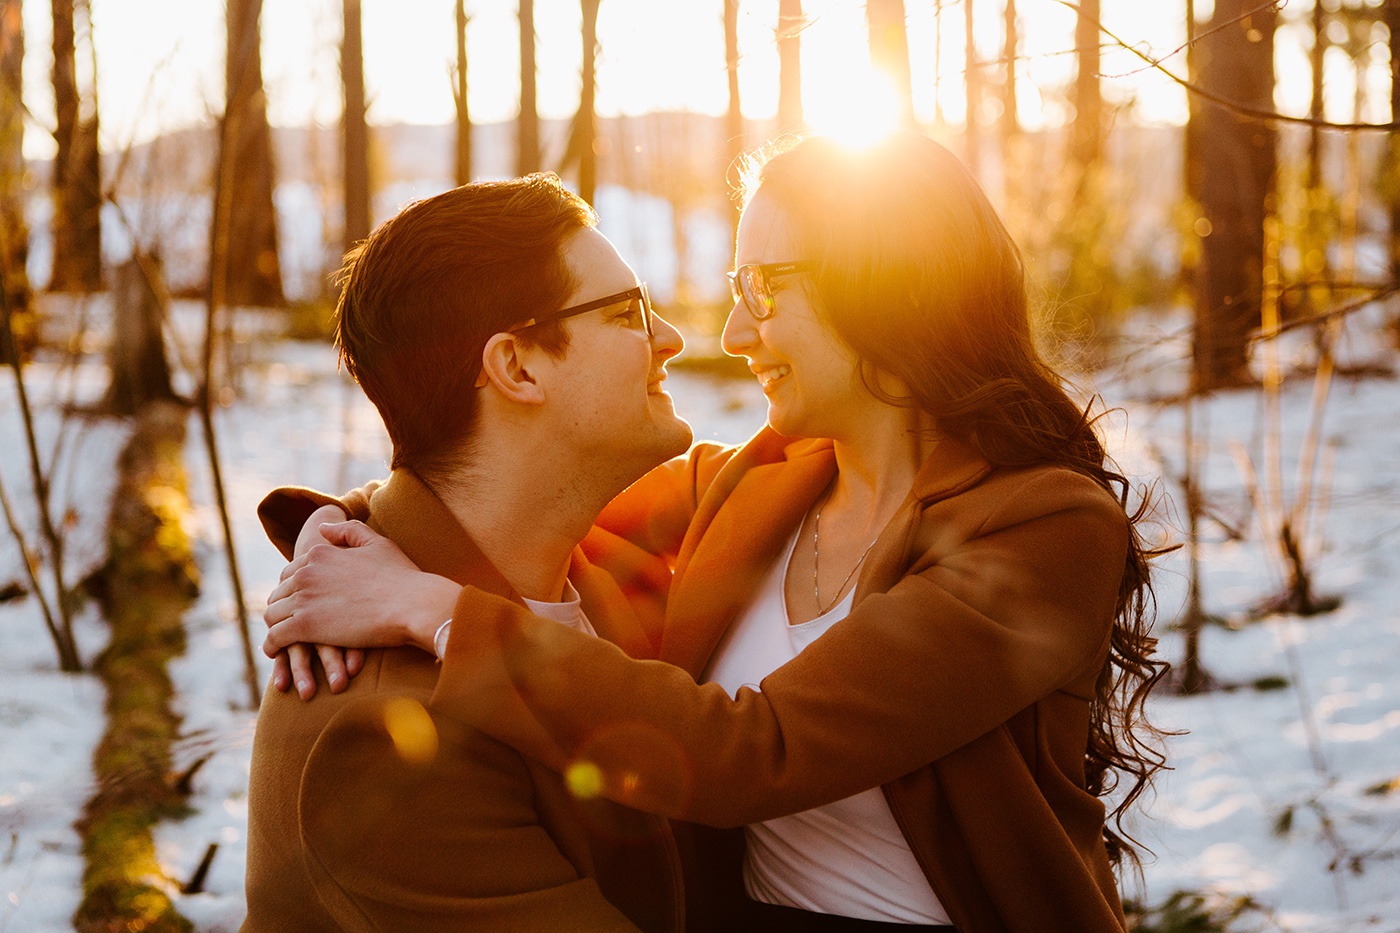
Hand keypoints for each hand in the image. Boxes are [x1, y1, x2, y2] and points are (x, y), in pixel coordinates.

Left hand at [264, 519, 460, 663]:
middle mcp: (306, 573)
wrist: (412, 604)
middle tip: (289, 623)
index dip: (294, 588)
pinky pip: (274, 637)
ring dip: (276, 627)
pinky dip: (271, 646)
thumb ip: (347, 531)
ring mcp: (303, 599)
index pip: (291, 572)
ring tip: (282, 640)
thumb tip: (321, 527)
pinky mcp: (305, 626)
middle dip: (282, 608)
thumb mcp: (377, 543)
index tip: (300, 601)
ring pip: (272, 615)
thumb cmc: (401, 576)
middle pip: (279, 593)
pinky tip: (276, 652)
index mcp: (320, 553)